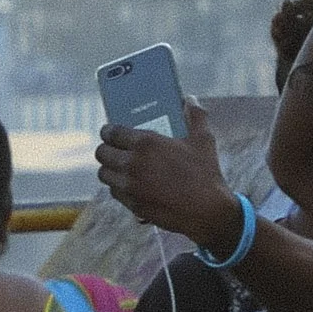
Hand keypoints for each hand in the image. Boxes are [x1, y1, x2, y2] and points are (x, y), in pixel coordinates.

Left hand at [95, 100, 239, 246]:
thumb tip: (191, 99)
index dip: (109, 132)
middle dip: (107, 150)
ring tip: (119, 169)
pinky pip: (114, 192)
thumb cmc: (207, 175)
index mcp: (146, 142)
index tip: (112, 134)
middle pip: (102, 152)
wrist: (210, 212)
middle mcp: (132, 162)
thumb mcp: (204, 141)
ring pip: (104, 173)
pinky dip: (119, 188)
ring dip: (110, 170)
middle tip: (115, 152)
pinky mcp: (133, 203)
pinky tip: (130, 186)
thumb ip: (195, 116)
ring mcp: (131, 185)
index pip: (110, 131)